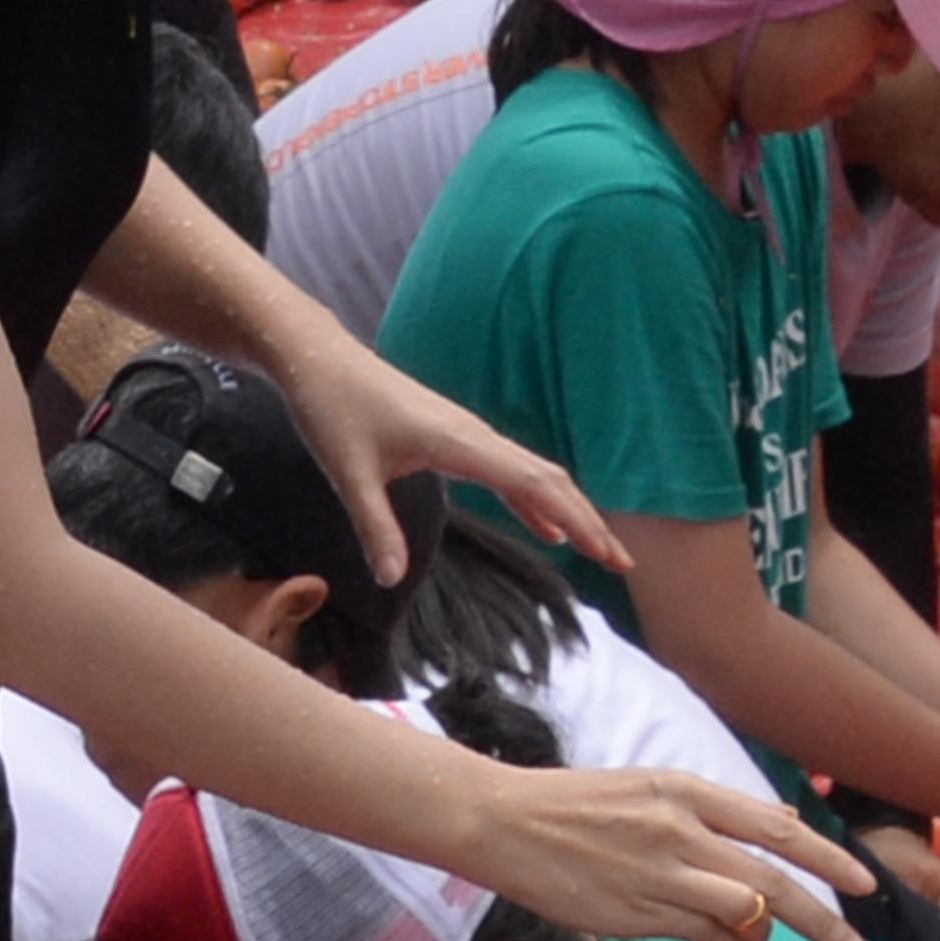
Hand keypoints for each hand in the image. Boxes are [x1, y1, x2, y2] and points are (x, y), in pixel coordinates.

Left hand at [273, 324, 625, 582]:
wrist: (318, 359)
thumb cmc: (332, 409)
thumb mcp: (347, 474)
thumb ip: (375, 527)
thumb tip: (391, 582)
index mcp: (458, 441)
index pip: (533, 483)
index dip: (576, 518)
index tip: (606, 553)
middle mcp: (473, 434)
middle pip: (548, 478)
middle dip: (587, 520)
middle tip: (621, 564)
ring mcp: (467, 434)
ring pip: (533, 473)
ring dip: (567, 510)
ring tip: (596, 551)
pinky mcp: (454, 438)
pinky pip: (507, 471)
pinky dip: (534, 501)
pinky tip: (546, 530)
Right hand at [481, 765, 873, 940]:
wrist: (507, 822)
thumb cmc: (577, 805)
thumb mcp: (650, 790)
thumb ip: (711, 814)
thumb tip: (775, 834)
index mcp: (686, 791)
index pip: (774, 828)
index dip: (825, 859)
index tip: (863, 885)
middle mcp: (682, 831)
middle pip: (774, 878)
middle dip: (825, 917)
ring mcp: (661, 875)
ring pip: (745, 909)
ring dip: (777, 935)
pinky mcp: (637, 913)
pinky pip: (704, 938)